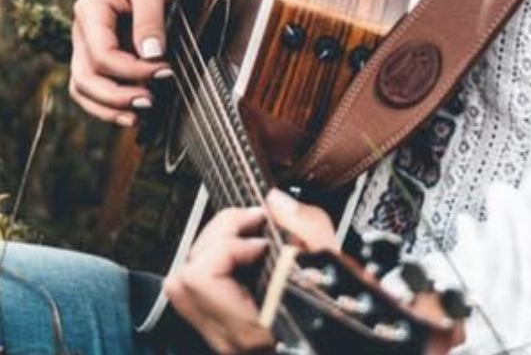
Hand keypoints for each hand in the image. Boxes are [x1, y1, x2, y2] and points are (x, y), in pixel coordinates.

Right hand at [69, 0, 177, 125]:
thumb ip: (150, 20)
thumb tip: (152, 55)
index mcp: (90, 12)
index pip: (101, 55)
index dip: (131, 71)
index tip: (164, 71)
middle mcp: (83, 31)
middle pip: (84, 78)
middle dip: (115, 97)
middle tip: (149, 103)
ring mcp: (90, 43)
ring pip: (84, 87)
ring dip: (109, 106)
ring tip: (140, 116)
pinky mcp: (103, 50)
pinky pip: (98, 82)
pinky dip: (111, 100)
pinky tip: (135, 109)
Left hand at [163, 190, 337, 354]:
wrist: (340, 337)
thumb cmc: (340, 308)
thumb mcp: (334, 260)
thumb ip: (305, 224)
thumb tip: (274, 201)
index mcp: (252, 327)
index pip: (201, 278)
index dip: (229, 245)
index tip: (262, 239)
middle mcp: (228, 337)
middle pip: (183, 277)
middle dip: (217, 237)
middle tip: (251, 225)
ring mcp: (221, 337)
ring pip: (181, 285)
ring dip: (212, 249)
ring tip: (247, 237)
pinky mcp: (221, 329)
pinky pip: (196, 292)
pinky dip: (215, 263)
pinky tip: (246, 256)